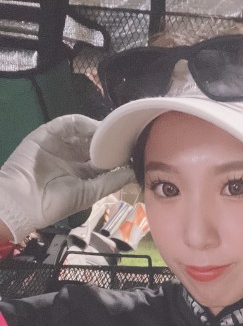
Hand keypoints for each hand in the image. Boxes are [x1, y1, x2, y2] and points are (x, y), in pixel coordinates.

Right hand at [0, 115, 135, 242]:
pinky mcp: (47, 134)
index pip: (104, 160)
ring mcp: (60, 144)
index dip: (118, 156)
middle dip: (111, 141)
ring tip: (114, 131)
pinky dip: (83, 123)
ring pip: (83, 132)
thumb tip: (134, 172)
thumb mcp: (89, 193)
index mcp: (82, 173)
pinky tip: (96, 127)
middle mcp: (72, 157)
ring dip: (99, 131)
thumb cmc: (56, 203)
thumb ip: (112, 182)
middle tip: (127, 137)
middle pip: (95, 144)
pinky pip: (67, 124)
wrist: (24, 201)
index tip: (134, 151)